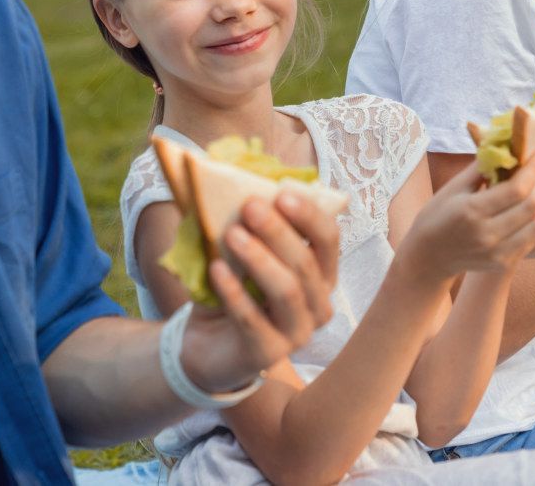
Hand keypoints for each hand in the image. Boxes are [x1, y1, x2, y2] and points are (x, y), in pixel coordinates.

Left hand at [178, 193, 338, 392]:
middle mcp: (318, 304)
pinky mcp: (269, 354)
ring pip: (287, 291)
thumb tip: (231, 180)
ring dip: (259, 259)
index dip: (309, 215)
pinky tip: (216, 271)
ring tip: (232, 235)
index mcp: (320, 274)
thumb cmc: (232, 287)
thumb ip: (245, 222)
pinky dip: (234, 293)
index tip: (282, 193)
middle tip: (250, 207)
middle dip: (279, 232)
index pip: (328, 239)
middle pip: (306, 263)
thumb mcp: (240, 252)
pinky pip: (253, 321)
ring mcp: (298, 333)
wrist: (206, 343)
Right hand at [399, 153, 534, 280]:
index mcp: (471, 211)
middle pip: (532, 206)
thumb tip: (506, 146)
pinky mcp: (503, 263)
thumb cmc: (437, 215)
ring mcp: (497, 252)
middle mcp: (487, 234)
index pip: (516, 189)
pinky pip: (532, 239)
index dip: (534, 169)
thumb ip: (482, 167)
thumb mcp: (453, 187)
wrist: (428, 256)